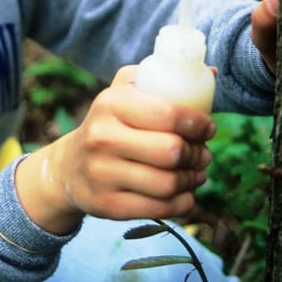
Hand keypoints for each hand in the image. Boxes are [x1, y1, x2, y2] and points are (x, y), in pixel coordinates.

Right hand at [16, 66, 215, 234]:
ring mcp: (102, 174)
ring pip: (168, 184)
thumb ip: (160, 79)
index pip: (168, 114)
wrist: (69, 167)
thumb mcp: (123, 92)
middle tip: (203, 154)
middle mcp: (102, 138)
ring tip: (196, 173)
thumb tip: (212, 72)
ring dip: (193, 180)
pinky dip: (182, 203)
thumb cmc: (110, 125)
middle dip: (197, 154)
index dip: (198, 124)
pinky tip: (184, 194)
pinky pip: (159, 209)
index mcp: (110, 103)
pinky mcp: (107, 205)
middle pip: (171, 152)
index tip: (208, 128)